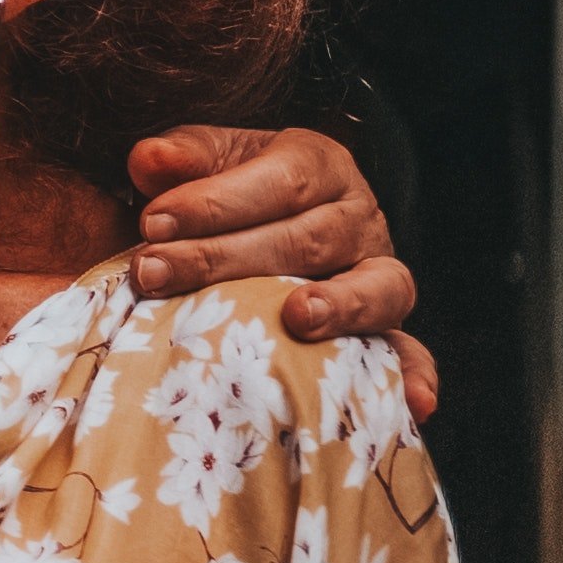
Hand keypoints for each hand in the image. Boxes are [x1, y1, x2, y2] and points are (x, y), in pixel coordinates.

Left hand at [125, 125, 436, 423]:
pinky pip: (409, 352)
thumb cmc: (231, 198)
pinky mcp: (386, 330)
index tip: (151, 222)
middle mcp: (358, 217)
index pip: (278, 180)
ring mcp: (378, 275)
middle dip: (227, 257)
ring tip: (296, 317)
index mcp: (318, 164)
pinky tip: (414, 405)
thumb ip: (184, 158)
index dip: (215, 201)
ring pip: (373, 287)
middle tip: (155, 273)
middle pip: (307, 238)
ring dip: (338, 306)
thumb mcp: (210, 164)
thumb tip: (148, 158)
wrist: (271, 232)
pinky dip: (414, 375)